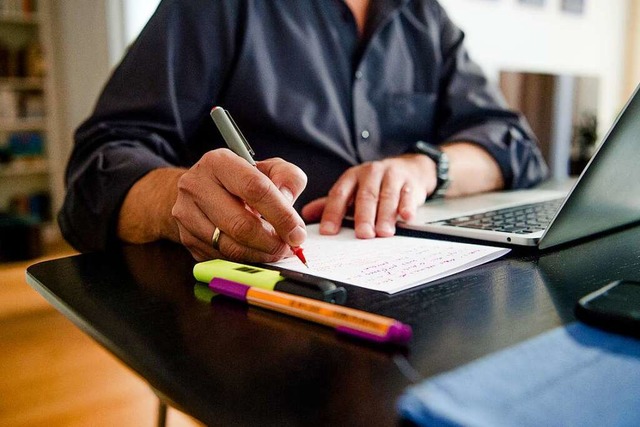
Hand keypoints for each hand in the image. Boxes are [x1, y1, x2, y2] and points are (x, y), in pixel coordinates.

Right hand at [171, 149, 307, 261]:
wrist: (200, 190)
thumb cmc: (240, 180)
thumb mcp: (268, 169)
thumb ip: (288, 179)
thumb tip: (288, 202)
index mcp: (219, 162)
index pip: (255, 189)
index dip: (281, 215)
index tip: (297, 233)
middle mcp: (196, 186)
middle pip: (240, 224)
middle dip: (271, 242)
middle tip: (288, 248)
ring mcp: (186, 213)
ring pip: (230, 246)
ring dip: (259, 254)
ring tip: (275, 250)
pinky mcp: (186, 237)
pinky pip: (220, 257)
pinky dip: (243, 260)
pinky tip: (255, 252)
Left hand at [302, 154, 435, 237]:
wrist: (409, 169)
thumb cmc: (375, 184)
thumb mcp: (352, 190)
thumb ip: (332, 203)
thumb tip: (306, 214)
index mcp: (352, 177)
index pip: (339, 194)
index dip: (332, 213)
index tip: (328, 232)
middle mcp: (371, 173)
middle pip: (365, 196)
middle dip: (363, 217)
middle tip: (362, 235)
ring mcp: (392, 176)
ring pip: (387, 196)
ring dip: (385, 215)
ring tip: (383, 233)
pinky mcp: (411, 183)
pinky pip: (409, 195)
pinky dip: (407, 206)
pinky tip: (406, 217)